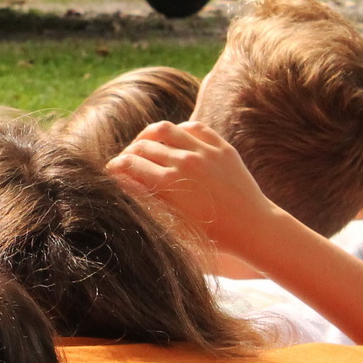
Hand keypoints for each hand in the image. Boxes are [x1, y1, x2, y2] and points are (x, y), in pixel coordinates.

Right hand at [106, 121, 277, 253]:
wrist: (253, 229)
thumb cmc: (211, 236)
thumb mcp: (172, 223)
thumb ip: (145, 200)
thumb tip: (119, 182)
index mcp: (169, 183)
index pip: (129, 163)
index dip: (114, 166)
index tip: (109, 171)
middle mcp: (185, 162)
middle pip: (142, 145)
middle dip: (128, 152)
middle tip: (125, 161)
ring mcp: (205, 151)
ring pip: (164, 128)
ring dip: (148, 134)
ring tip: (144, 143)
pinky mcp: (222, 147)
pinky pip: (193, 127)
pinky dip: (178, 130)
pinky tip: (174, 140)